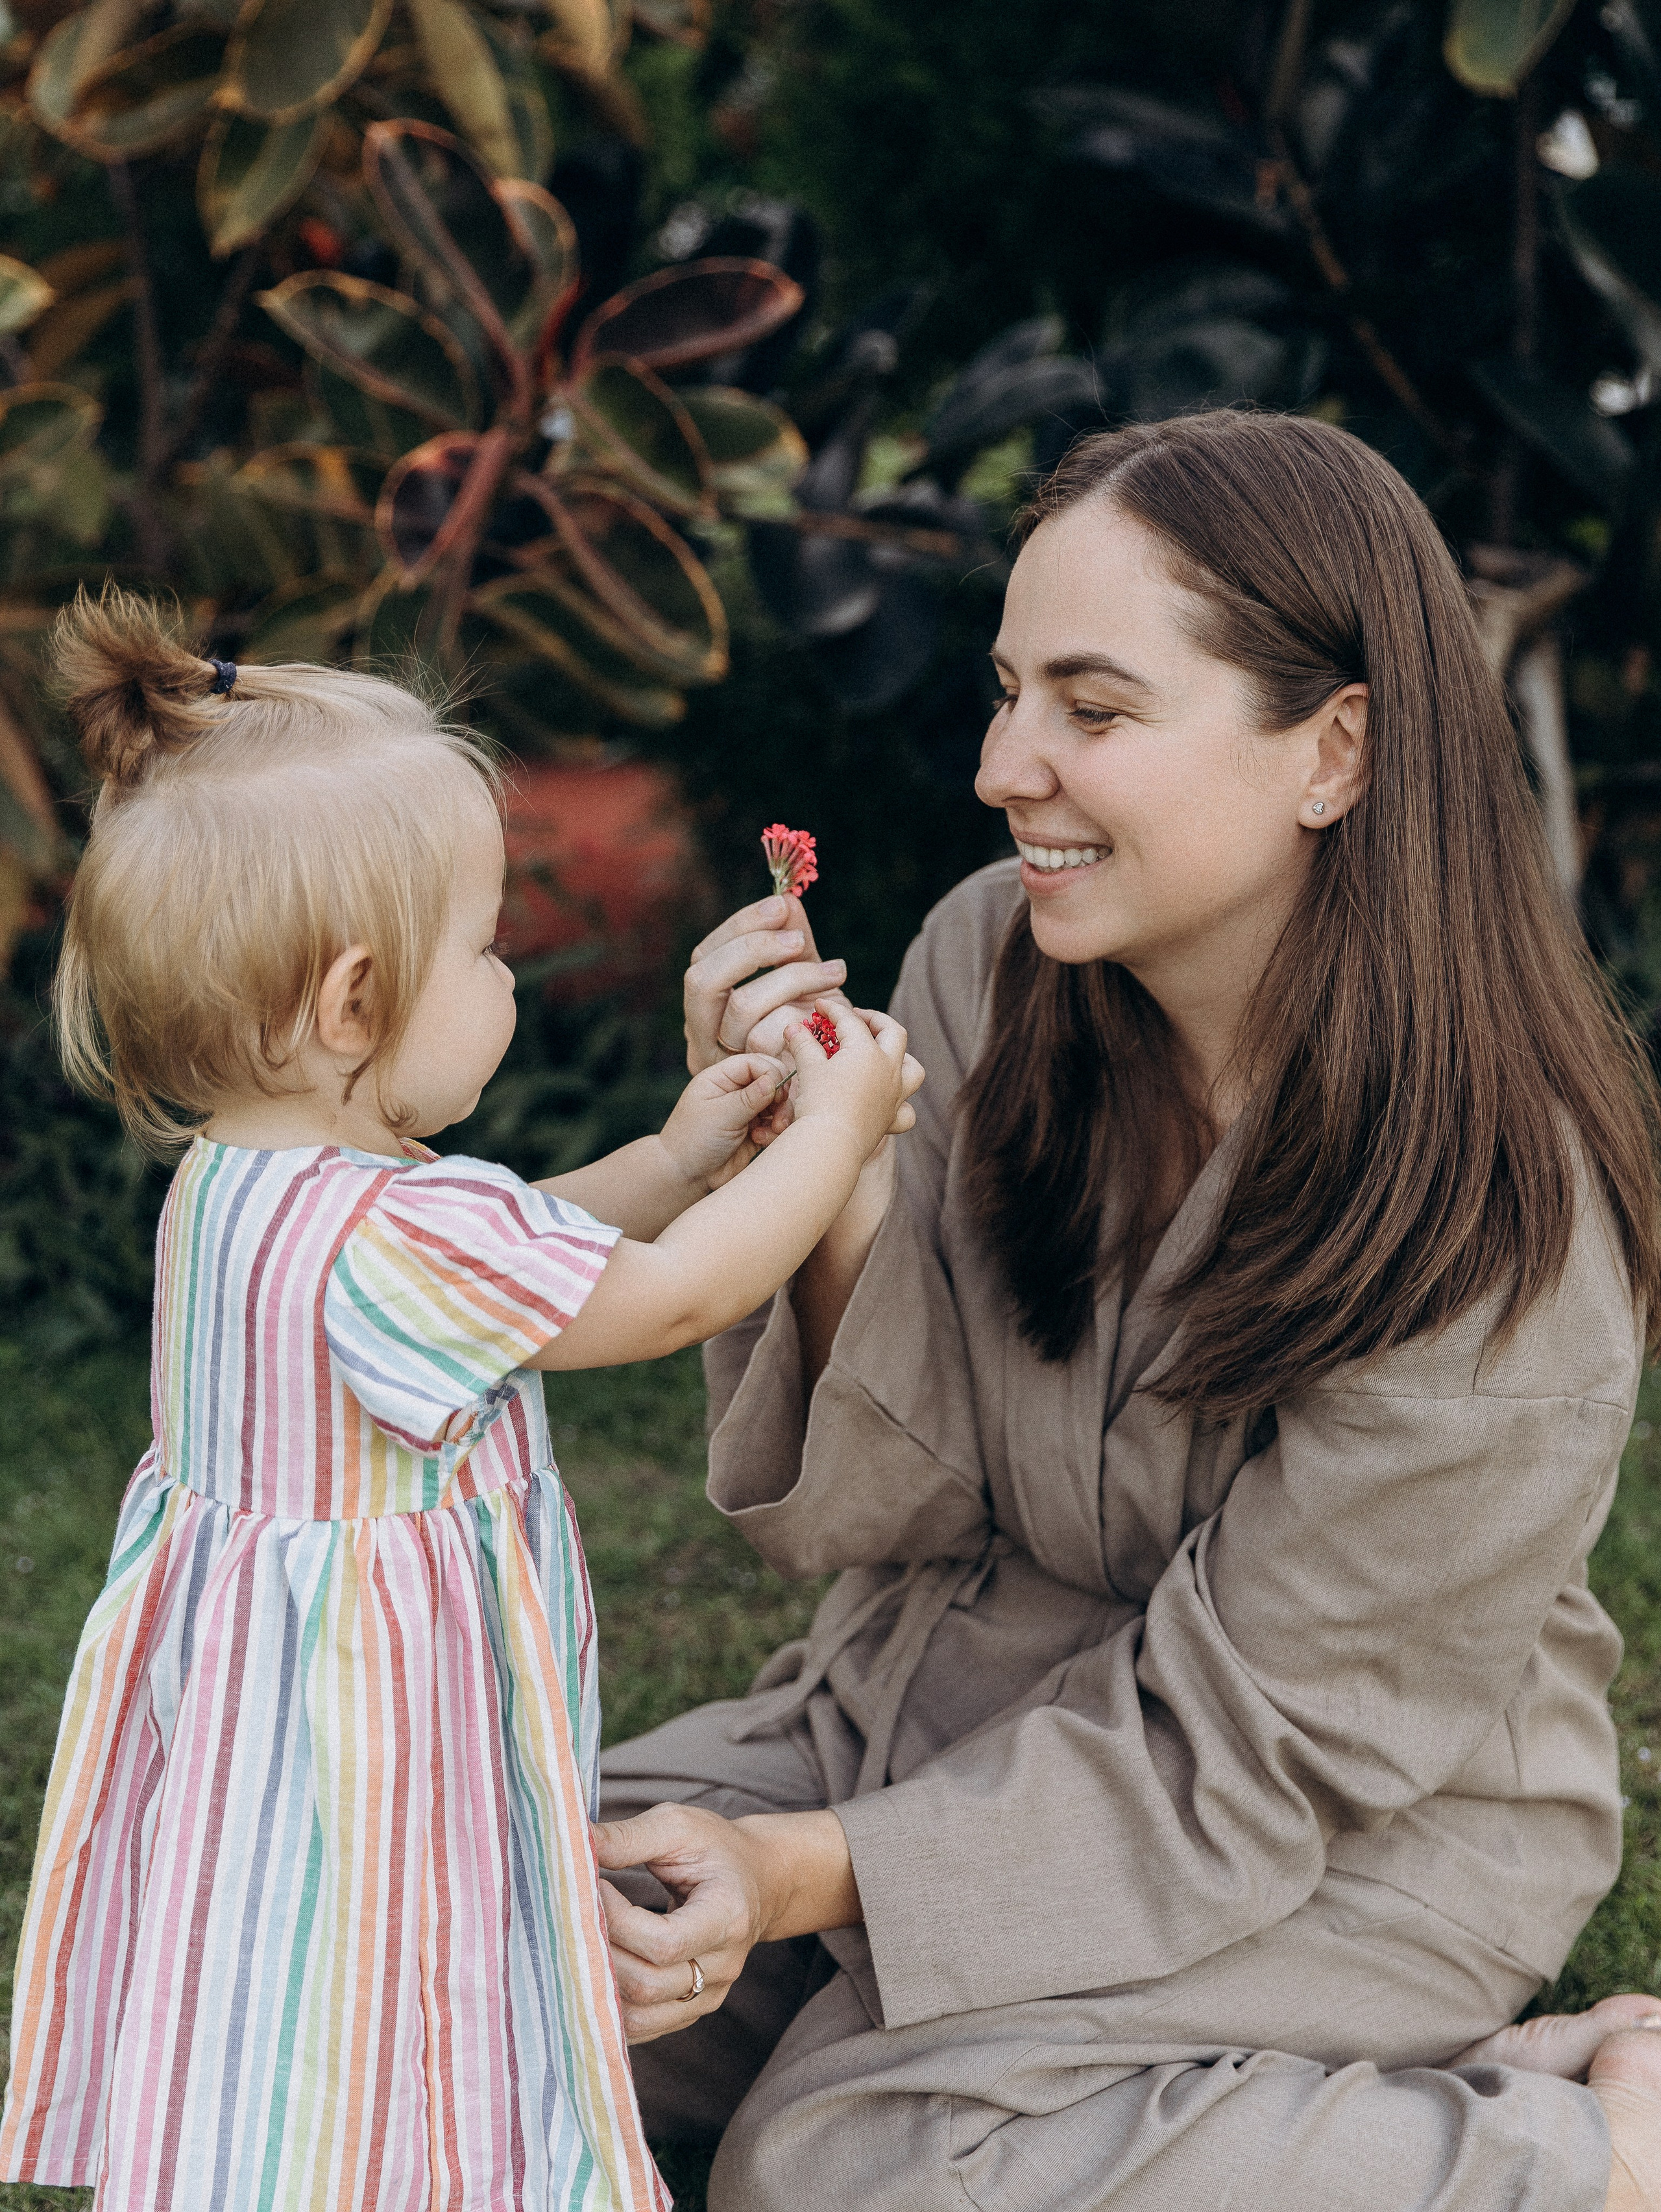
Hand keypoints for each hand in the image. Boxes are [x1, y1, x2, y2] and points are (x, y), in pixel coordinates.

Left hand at [592, 1803, 859, 2043]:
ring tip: (583, 1941)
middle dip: (601, 1951)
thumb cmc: (714, 1848)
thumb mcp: (677, 1826)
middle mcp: (724, 1965)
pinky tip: (594, 1967)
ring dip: (599, 1982)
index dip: (618, 1921)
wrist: (754, 1878)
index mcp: (728, 1916)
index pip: (665, 1943)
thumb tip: (574, 1844)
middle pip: (647, 1984)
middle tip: (578, 1914)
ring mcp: (709, 1995)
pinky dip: (609, 2005)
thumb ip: (628, 1837)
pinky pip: (641, 2027)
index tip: (594, 1885)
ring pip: (639, 2016)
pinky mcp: (691, 2009)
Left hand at [656, 1053, 790, 1192]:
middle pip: (771, 1080)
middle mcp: (735, 1091)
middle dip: (780, 1097)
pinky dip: (774, 1132)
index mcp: (721, 1078)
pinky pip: (776, 1124)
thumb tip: (775, 1081)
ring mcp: (746, 1111)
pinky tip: (760, 1141)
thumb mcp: (720, 1115)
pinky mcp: (755, 1130)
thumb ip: (749, 1098)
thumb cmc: (693, 1141)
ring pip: (778, 1104)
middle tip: (778, 1116)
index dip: (772, 1074)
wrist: (686, 1176)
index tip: (778, 1094)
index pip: (755, 1062)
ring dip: (780, 1116)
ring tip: (773, 1130)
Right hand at [685, 896, 849, 1072]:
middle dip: (754, 951)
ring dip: (792, 980)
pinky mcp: (751, 1082)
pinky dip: (806, 1016)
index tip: (783, 908)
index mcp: (706, 1002)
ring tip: (835, 971)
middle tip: (801, 941)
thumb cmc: (812, 1030)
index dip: (740, 928)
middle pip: (704, 980)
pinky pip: (771, 1041)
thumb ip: (792, 945)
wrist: (832, 1090)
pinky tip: (836, 1007)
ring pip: (742, 1007)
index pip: (705, 956)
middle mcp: (701, 1031)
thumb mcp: (801, 982)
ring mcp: (721, 1060)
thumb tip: (788, 900)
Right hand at [786, 1004, 922, 1160]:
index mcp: (868, 1051)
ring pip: (912, 1068)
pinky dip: (902, 1103)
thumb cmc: (818, 1103)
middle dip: (876, 1021)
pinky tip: (888, 1100)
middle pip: (893, 1033)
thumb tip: (792, 1027)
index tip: (820, 1006)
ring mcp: (895, 1095)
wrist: (830, 1145)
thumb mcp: (808, 1067)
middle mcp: (889, 1070)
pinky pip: (907, 1111)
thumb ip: (803, 1043)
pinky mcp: (892, 1119)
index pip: (850, 1021)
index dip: (833, 1010)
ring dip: (902, 1057)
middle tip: (857, 1018)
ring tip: (884, 1054)